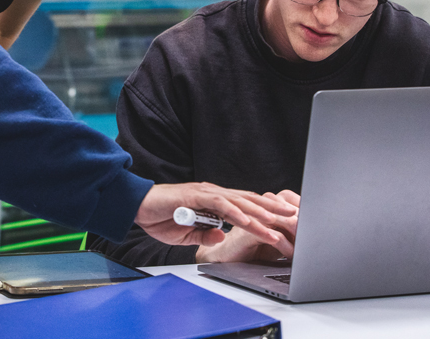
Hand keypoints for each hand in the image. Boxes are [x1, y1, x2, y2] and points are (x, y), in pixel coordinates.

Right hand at [135, 183, 297, 255]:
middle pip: (248, 201)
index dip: (264, 212)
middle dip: (272, 210)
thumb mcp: (187, 234)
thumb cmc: (158, 218)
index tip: (282, 221)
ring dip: (260, 214)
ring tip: (278, 222)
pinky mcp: (195, 196)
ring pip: (239, 202)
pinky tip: (249, 221)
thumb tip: (223, 235)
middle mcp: (213, 194)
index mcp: (213, 202)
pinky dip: (236, 213)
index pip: (244, 206)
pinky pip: (220, 205)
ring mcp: (205, 193)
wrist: (136, 206)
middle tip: (293, 217)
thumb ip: (205, 234)